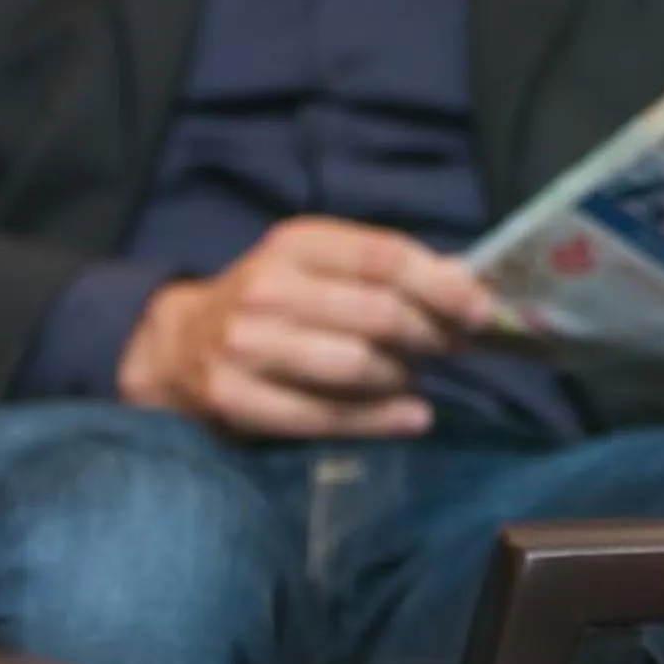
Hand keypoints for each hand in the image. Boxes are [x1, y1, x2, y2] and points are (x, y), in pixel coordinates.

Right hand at [116, 217, 494, 437]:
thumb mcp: (319, 266)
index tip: (483, 309)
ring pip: (356, 366)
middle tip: (458, 348)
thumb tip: (468, 281)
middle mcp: (268, 288)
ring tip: (416, 378)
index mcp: (296, 243)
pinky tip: (413, 417)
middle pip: (377, 314)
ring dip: (404, 377)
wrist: (179, 344)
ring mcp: (247, 345)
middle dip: (432, 335)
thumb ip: (387, 270)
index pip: (384, 256)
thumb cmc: (273, 301)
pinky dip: (380, 420)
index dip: (443, 284)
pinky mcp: (236, 399)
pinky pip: (325, 416)